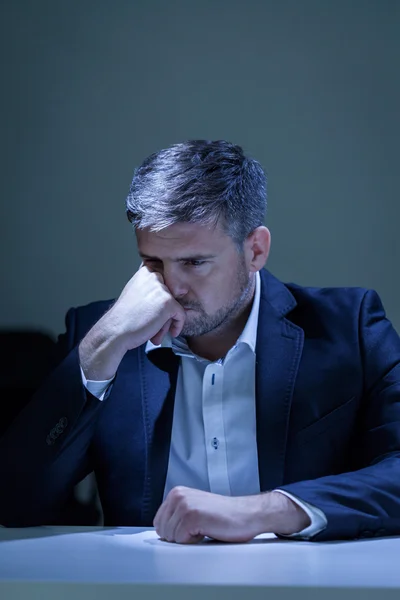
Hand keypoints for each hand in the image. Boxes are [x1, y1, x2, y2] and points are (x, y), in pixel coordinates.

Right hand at [79, 266, 185, 379]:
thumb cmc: (124, 317)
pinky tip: (170, 333)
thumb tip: (175, 293)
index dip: (162, 301)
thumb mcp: (135, 293)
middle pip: (170, 296)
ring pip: (175, 307)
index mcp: (145, 272)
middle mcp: (154, 276)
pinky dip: (177, 325)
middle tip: (154, 326)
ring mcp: (162, 289)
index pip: (165, 284)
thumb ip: (151, 289)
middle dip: (164, 313)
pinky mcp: (168, 302)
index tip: (156, 312)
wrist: (116, 330)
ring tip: (155, 333)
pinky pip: (181, 315)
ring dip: (167, 322)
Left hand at [153, 486, 309, 543]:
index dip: (173, 533)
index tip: (190, 529)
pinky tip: (207, 531)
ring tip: (204, 528)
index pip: (158, 522)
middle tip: (200, 529)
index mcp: (177, 493)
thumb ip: (176, 515)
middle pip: (162, 531)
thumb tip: (161, 532)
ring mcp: (184, 505)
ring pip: (170, 537)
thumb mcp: (194, 509)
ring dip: (187, 539)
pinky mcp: (191, 516)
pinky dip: (193, 542)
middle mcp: (178, 496)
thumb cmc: (224, 516)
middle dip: (179, 537)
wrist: (247, 514)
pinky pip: (180, 540)